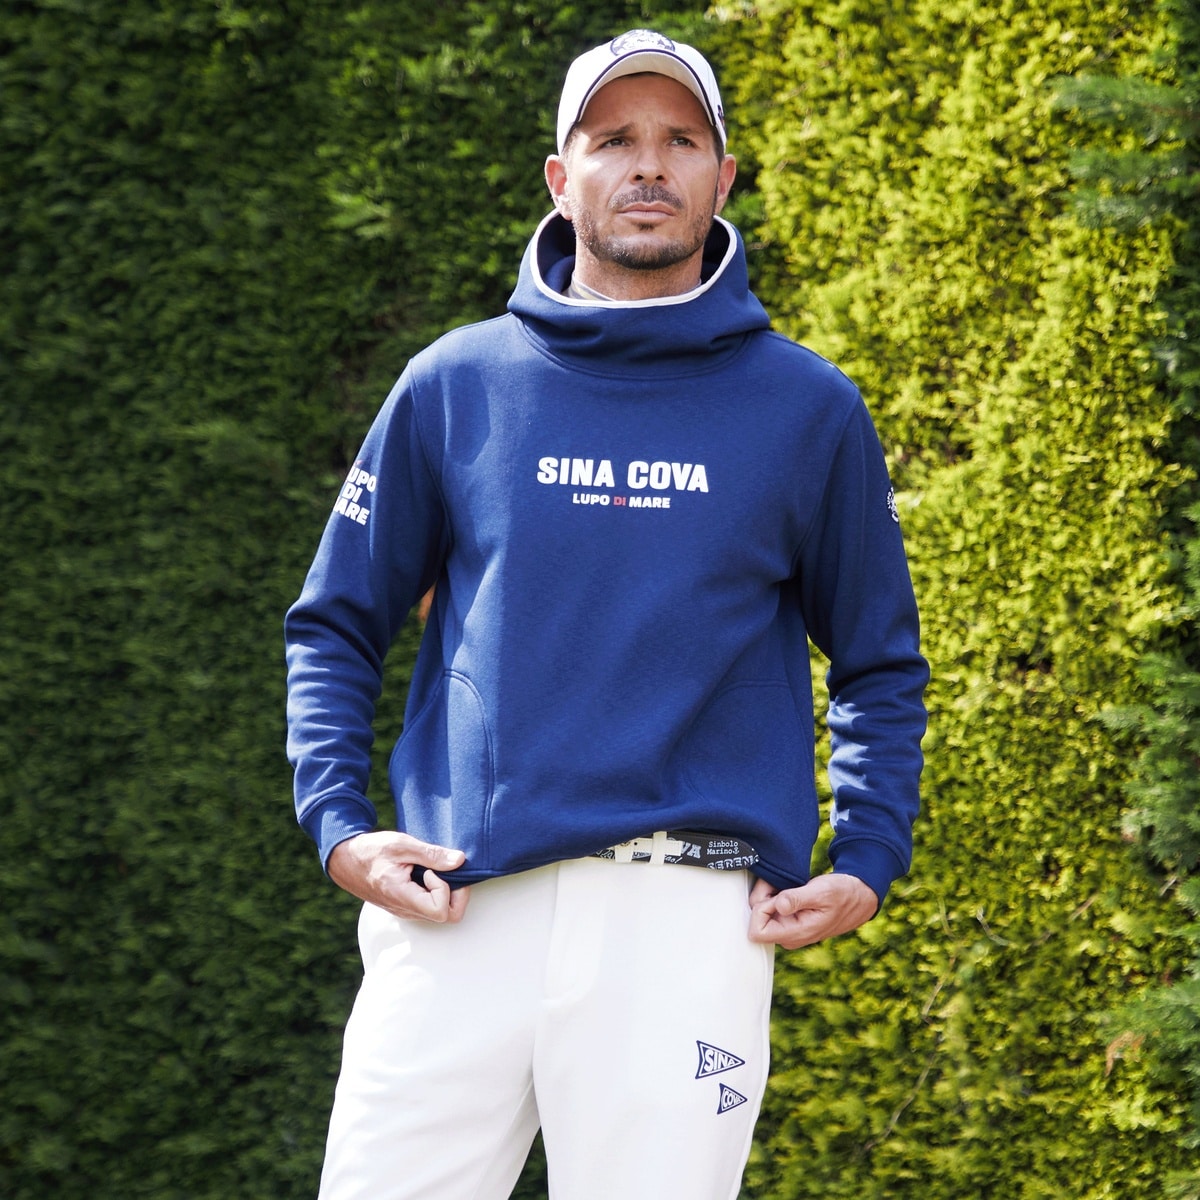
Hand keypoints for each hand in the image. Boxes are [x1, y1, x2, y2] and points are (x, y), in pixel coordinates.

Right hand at [327, 831, 469, 923]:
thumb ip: (431, 854)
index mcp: (402, 897)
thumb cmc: (370, 850)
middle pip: (447, 916)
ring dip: (444, 891)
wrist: (345, 859)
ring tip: (430, 869)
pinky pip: (429, 906)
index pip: (441, 911)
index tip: (431, 870)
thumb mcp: (401, 844)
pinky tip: (426, 873)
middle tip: (442, 870)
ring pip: (439, 912)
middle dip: (454, 893)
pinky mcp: (404, 906)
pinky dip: (435, 891)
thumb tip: (459, 860)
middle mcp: (405, 910)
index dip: (444, 888)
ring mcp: (405, 910)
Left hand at [747, 873, 877, 949]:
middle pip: (756, 919)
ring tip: (789, 883)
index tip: (776, 894)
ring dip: (770, 893)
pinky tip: (789, 887)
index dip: (760, 908)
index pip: (756, 931)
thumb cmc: (842, 893)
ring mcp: (788, 928)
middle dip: (764, 897)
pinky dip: (775, 894)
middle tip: (782, 883)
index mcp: (795, 934)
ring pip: (761, 911)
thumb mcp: (821, 892)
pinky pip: (770, 907)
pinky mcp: (789, 919)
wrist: (858, 896)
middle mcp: (788, 935)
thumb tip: (778, 905)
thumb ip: (797, 899)